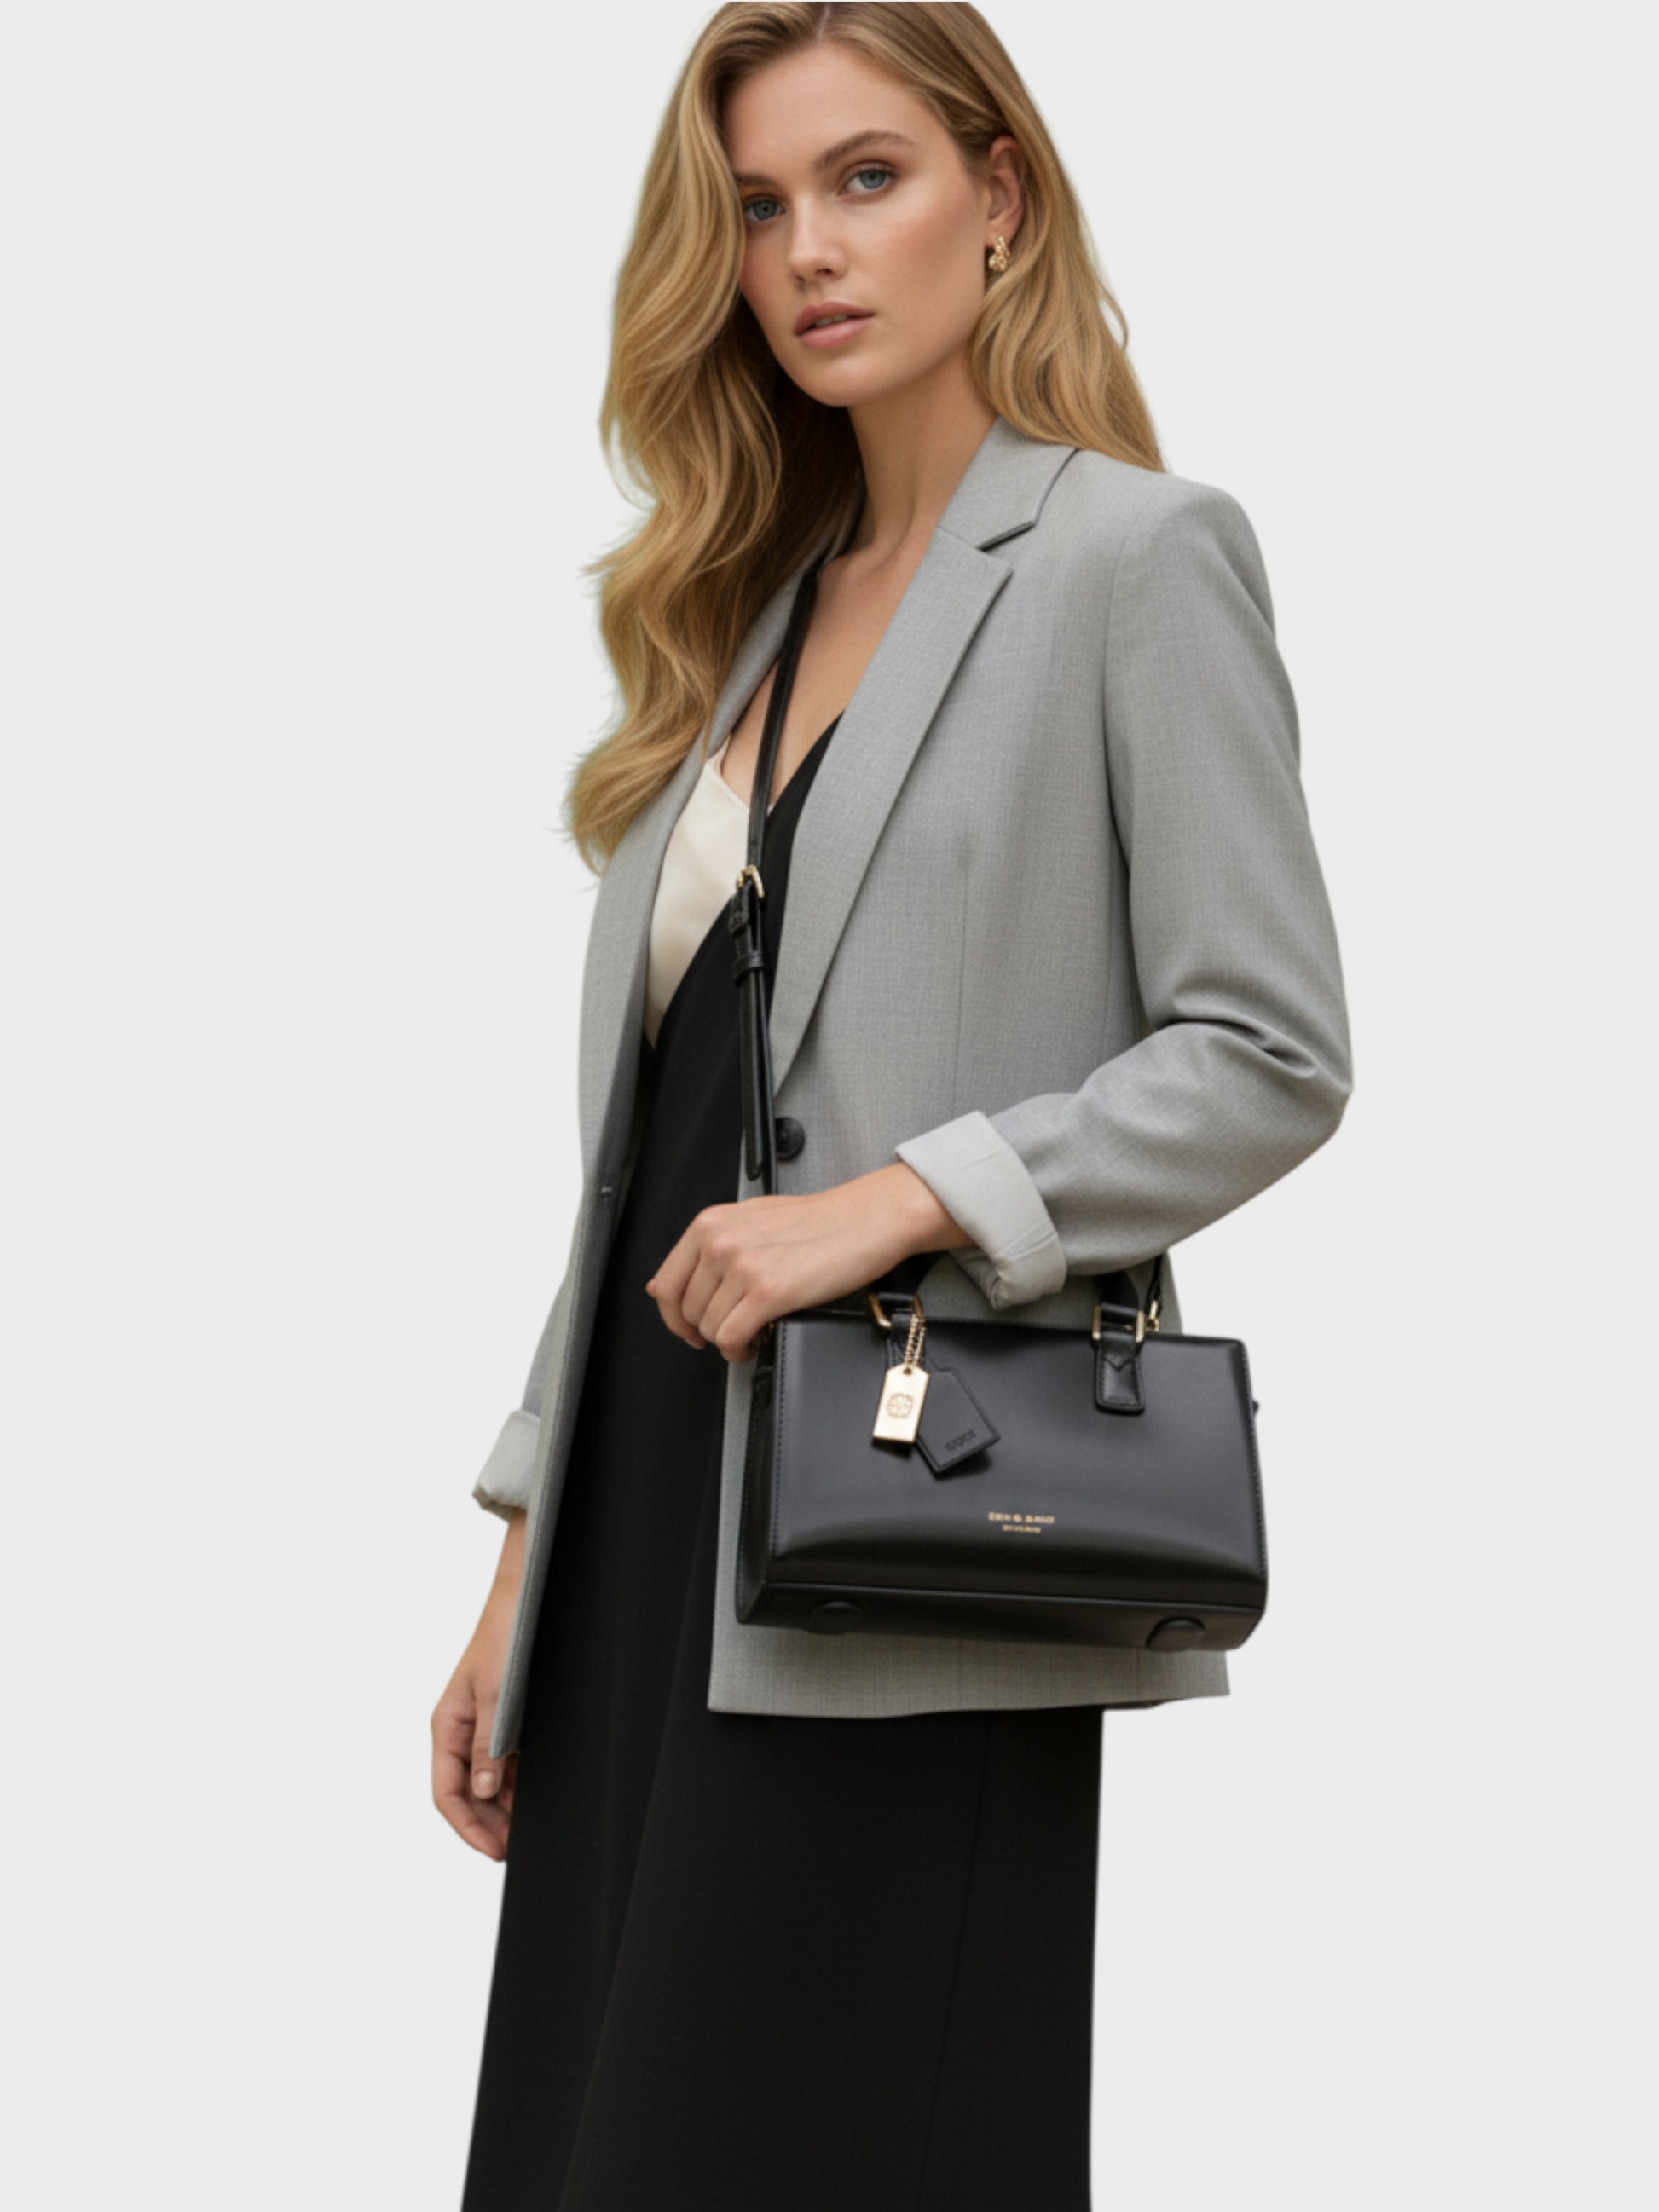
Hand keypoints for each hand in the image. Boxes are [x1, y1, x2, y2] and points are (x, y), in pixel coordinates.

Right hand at [431, 1509, 525, 1859]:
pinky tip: (535, 1797)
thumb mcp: (497, 1696)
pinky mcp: (505, 1719)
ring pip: (488, 1782)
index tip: (494, 1852)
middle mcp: (461, 1731)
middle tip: (518, 1849)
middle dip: (488, 1824)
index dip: (468, 1828)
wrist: (525, 1597)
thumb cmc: (505, 1637)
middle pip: (468, 1794)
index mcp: (447, 1726)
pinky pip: (505, 1762)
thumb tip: (483, 1791)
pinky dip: (516, 1783)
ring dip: (504, 1807)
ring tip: (530, 1829)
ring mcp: (483, 1726)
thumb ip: (488, 1746)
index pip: (447, 1794)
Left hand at [645, 1161, 962, 1360]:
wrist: (865, 1220)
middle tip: (737, 1328)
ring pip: (710, 1329)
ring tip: (755, 1329)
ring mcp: (742, 1267)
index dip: (675, 1318)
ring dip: (730, 1340)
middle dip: (710, 1330)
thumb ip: (707, 1249)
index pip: (666, 1285)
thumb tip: (661, 1285)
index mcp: (710, 1224)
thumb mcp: (750, 1221)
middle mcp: (720, 1243)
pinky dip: (741, 1349)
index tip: (691, 1328)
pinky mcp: (768, 1292)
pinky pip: (732, 1338)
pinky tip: (758, 1339)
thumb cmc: (818, 1221)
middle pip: (689, 1313)